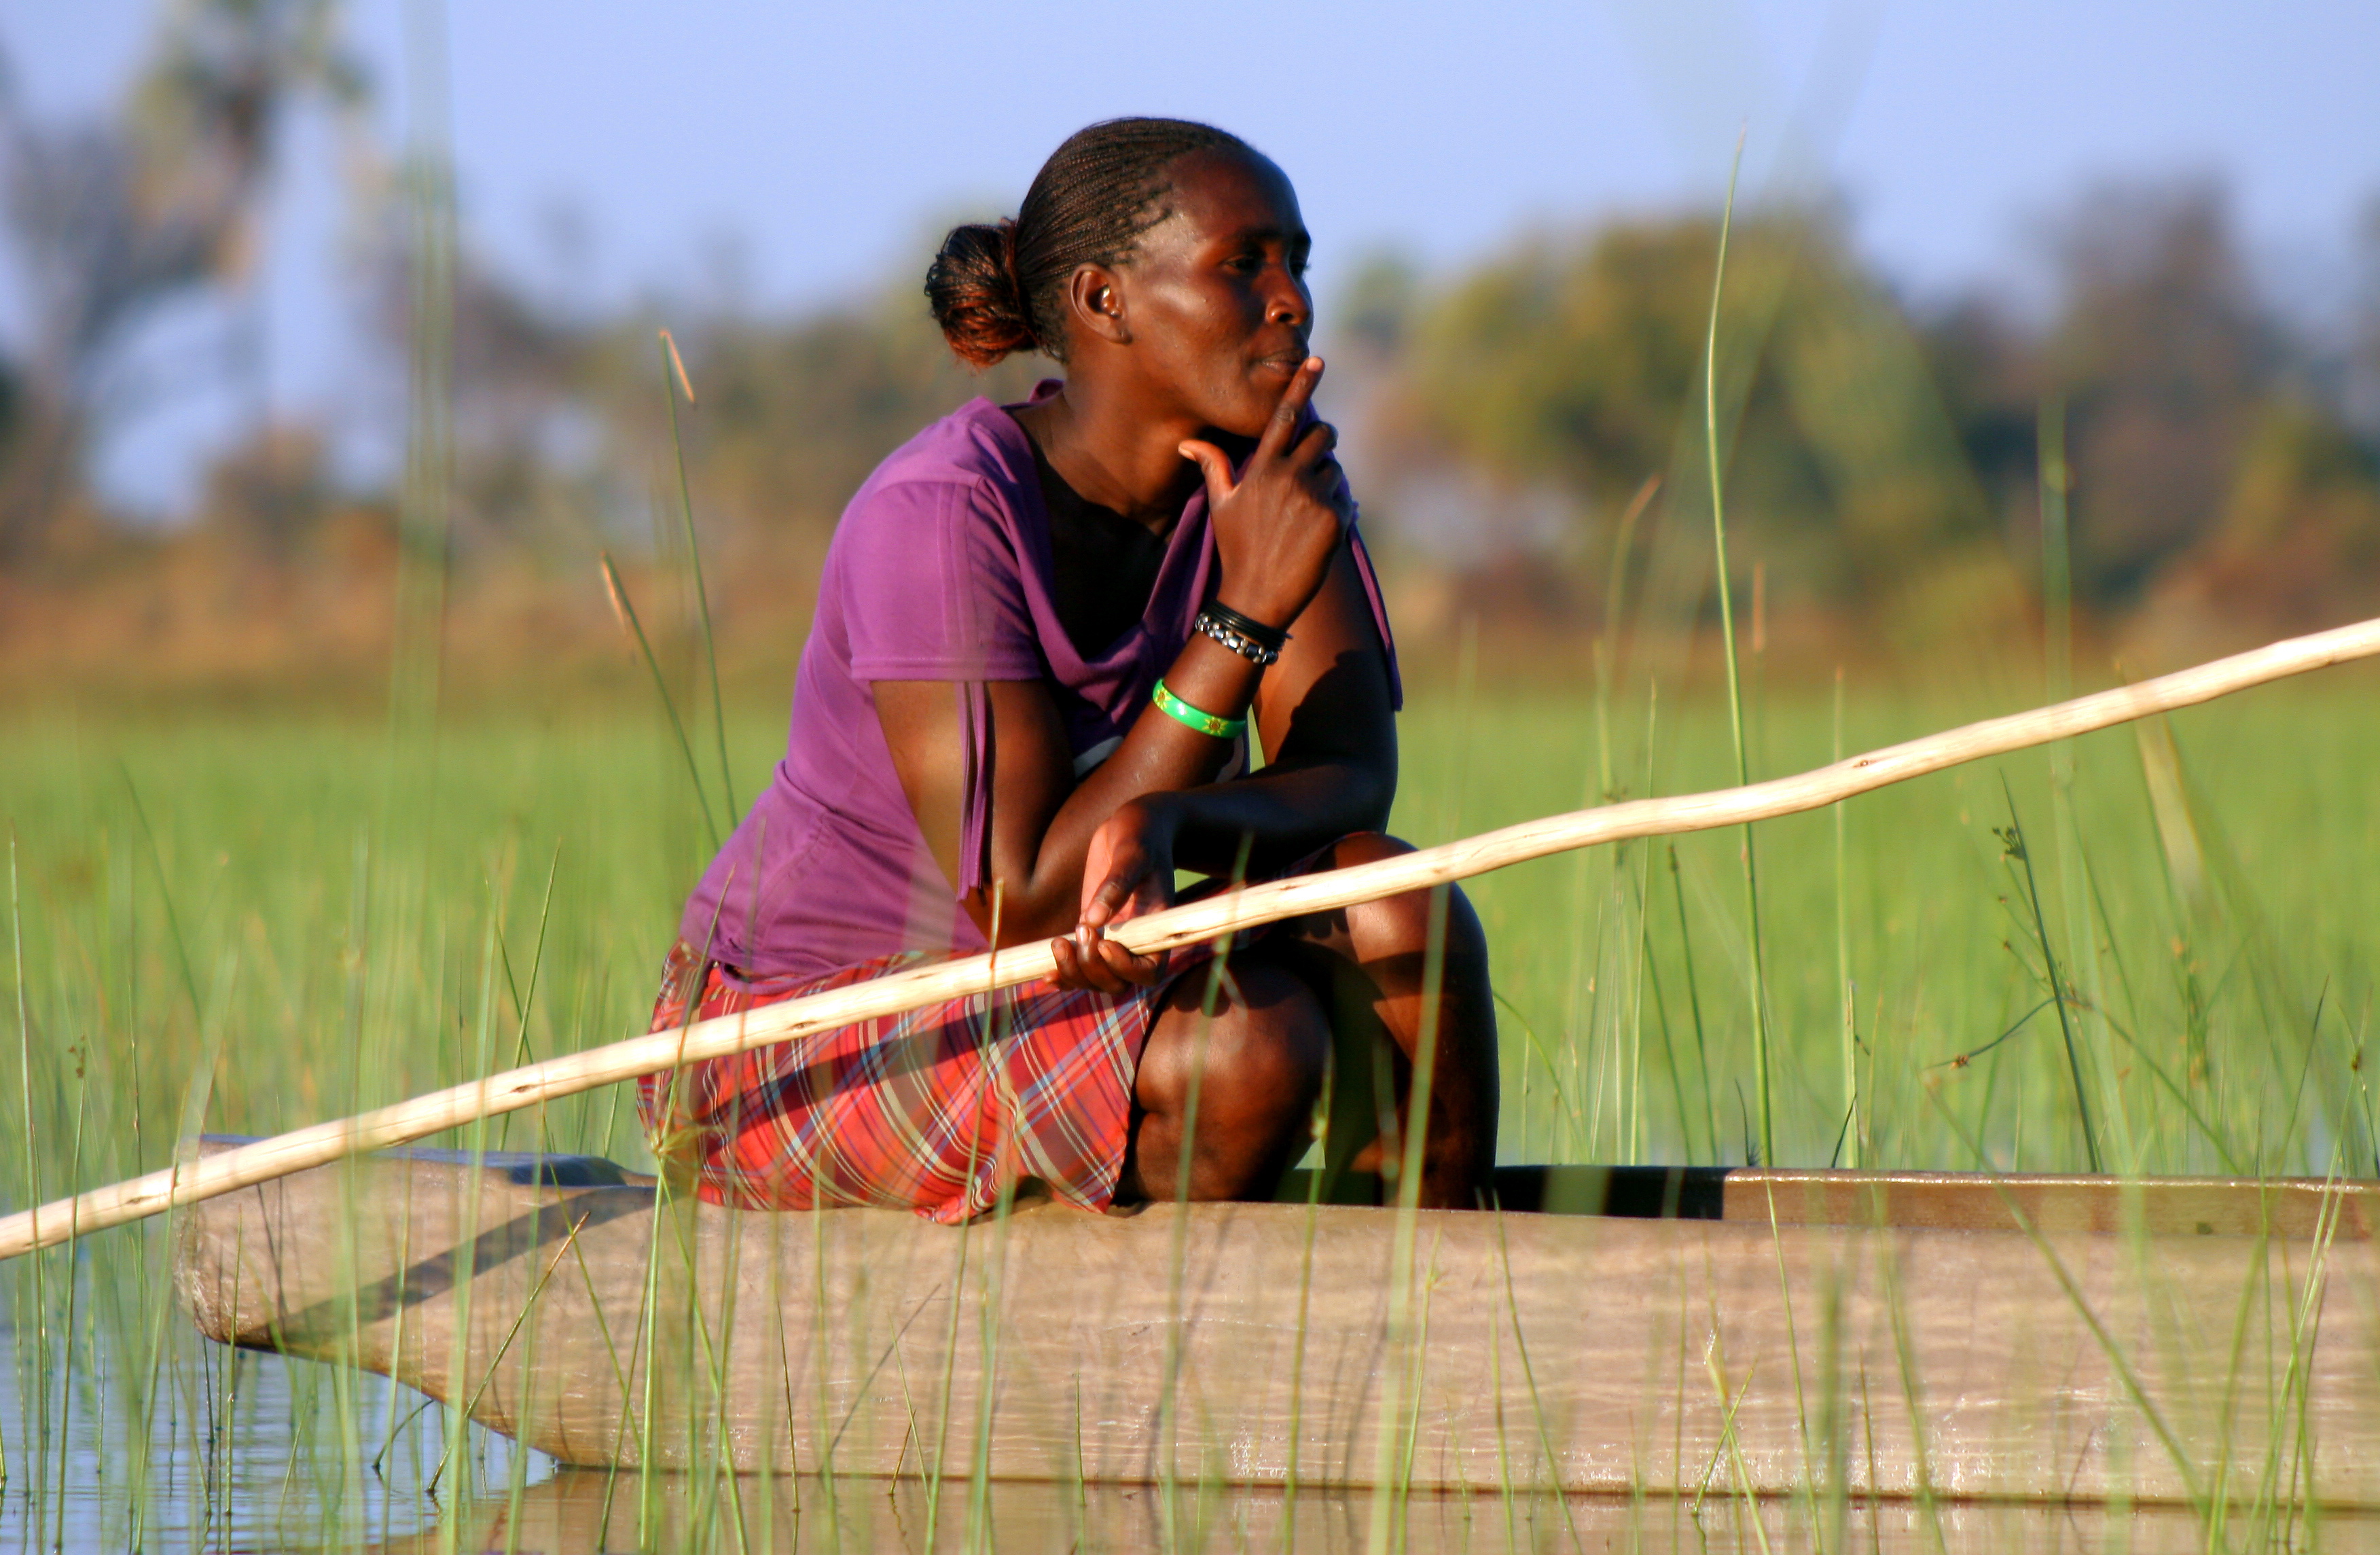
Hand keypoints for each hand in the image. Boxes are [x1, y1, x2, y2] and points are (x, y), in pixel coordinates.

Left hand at [1049, 799, 1177, 992]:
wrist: (1132, 829)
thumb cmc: (1142, 836)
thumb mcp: (1133, 853)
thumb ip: (1117, 883)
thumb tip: (1093, 919)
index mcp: (1157, 929)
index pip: (1150, 972)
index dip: (1126, 968)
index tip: (1106, 942)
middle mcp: (1137, 942)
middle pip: (1118, 983)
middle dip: (1093, 968)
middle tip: (1082, 930)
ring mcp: (1113, 941)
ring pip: (1095, 981)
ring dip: (1073, 972)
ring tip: (1058, 942)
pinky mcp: (1092, 934)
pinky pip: (1079, 967)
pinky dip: (1063, 975)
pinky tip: (1046, 974)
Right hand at [1178, 357, 1352, 633]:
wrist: (1257, 596)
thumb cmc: (1236, 548)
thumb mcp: (1221, 505)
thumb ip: (1213, 466)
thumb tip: (1186, 442)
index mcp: (1263, 468)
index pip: (1285, 415)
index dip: (1301, 385)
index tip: (1316, 360)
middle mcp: (1290, 476)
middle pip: (1323, 434)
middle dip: (1322, 442)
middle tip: (1313, 462)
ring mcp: (1314, 497)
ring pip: (1335, 467)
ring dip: (1327, 480)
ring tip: (1306, 512)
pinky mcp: (1335, 518)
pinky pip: (1346, 497)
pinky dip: (1338, 509)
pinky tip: (1317, 532)